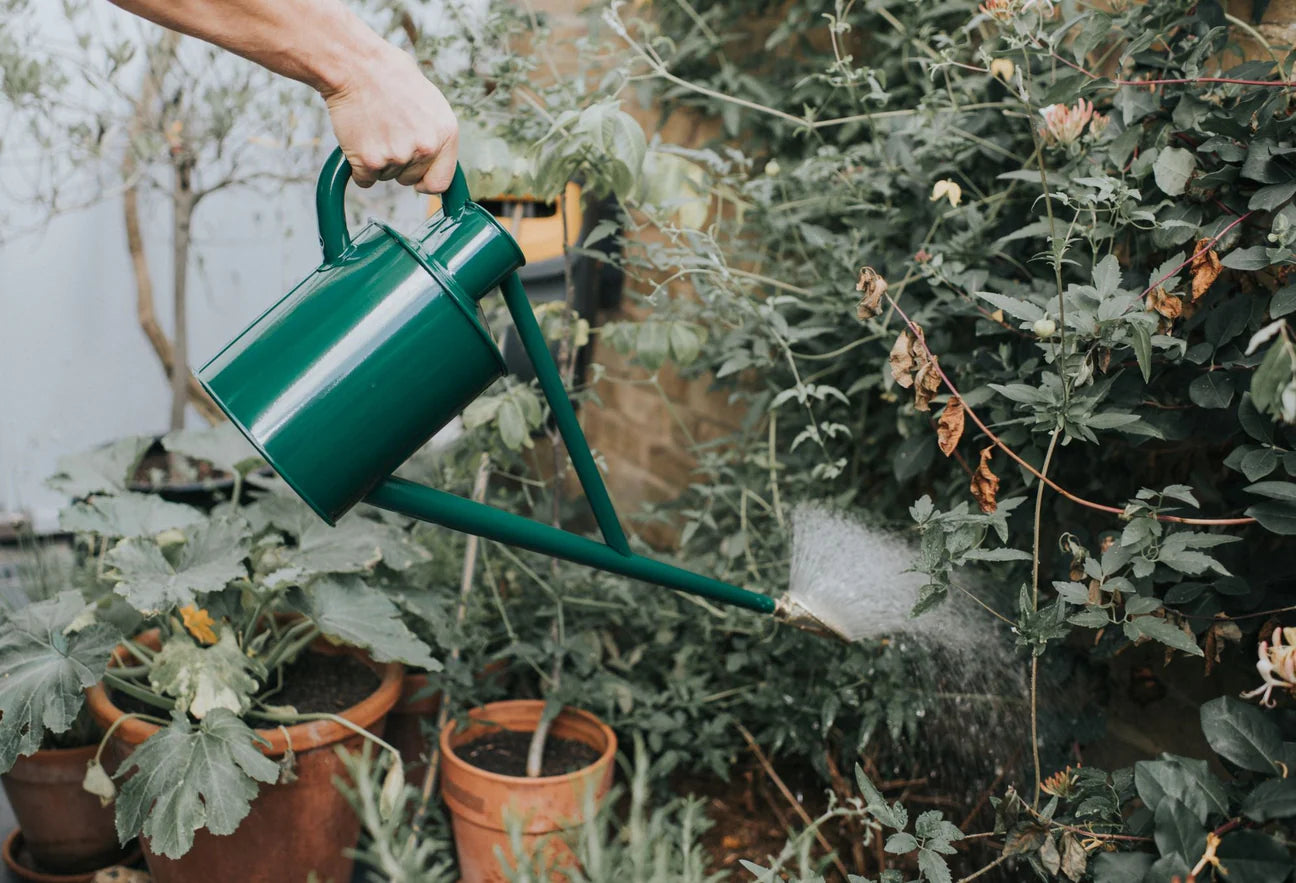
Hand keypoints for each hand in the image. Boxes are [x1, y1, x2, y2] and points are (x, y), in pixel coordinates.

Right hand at [321, 45, 457, 193]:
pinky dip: (358, 166)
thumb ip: (435, 134)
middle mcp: (426, 148)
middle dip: (398, 164)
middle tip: (386, 133)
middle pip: (410, 179)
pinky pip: (364, 178)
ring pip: (385, 176)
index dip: (426, 181)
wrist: (356, 65)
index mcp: (446, 134)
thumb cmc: (391, 77)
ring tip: (373, 126)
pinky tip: (358, 138)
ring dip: (377, 160)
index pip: (441, 182)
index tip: (417, 178)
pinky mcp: (370, 161)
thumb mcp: (430, 102)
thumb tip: (435, 157)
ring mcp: (398, 156)